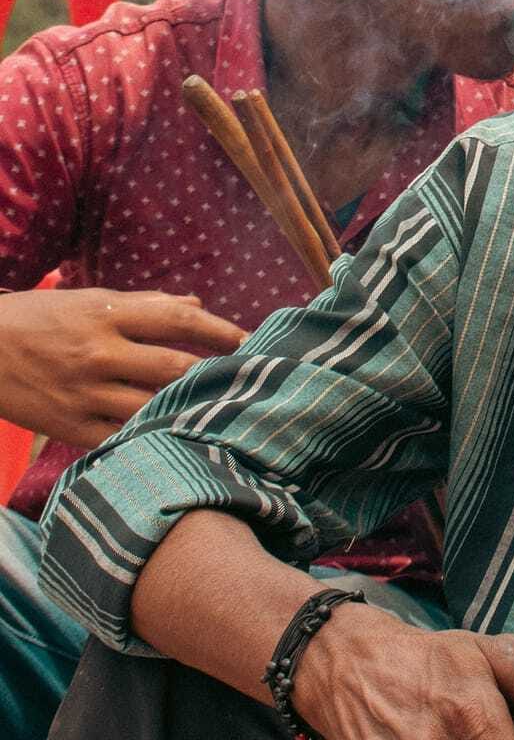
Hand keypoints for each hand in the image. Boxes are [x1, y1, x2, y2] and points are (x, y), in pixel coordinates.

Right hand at [0, 286, 246, 446]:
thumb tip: (197, 304)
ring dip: (192, 411)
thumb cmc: (35, 320)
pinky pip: (125, 436)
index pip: (177, 320)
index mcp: (103, 315)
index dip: (221, 330)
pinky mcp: (71, 427)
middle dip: (217, 375)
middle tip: (250, 383)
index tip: (252, 341)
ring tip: (225, 414)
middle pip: (175, 367)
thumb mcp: (86, 301)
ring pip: (155, 407)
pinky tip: (182, 438)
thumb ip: (144, 305)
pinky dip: (155, 437)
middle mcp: (97, 353)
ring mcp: (84, 393)